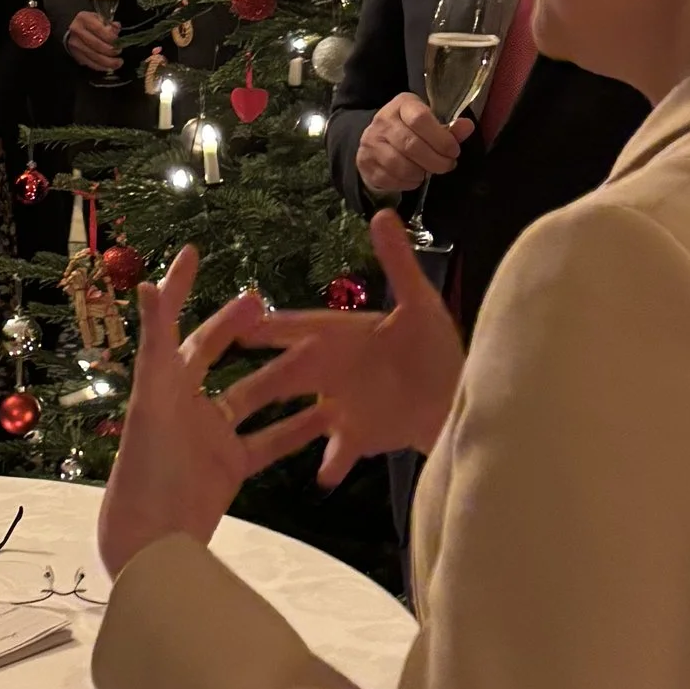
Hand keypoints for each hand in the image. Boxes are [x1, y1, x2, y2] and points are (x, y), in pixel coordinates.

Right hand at [64, 9, 122, 76]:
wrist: (75, 29)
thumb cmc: (90, 23)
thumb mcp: (99, 18)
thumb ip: (110, 24)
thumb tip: (116, 28)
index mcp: (84, 19)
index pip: (99, 29)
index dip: (110, 37)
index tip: (118, 41)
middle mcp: (77, 31)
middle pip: (97, 44)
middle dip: (111, 50)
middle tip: (119, 51)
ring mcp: (75, 44)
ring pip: (94, 56)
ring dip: (108, 61)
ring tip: (118, 63)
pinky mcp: (76, 55)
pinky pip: (90, 63)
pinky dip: (101, 67)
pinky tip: (109, 67)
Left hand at [95, 247, 328, 576]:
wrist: (152, 538)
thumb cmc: (145, 466)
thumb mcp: (153, 398)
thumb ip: (155, 341)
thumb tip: (141, 282)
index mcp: (163, 383)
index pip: (173, 323)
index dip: (180, 288)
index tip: (193, 252)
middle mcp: (185, 404)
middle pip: (218, 354)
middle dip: (242, 327)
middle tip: (269, 303)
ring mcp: (211, 435)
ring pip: (253, 395)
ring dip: (282, 376)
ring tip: (318, 352)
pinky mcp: (230, 466)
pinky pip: (269, 441)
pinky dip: (296, 427)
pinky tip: (330, 412)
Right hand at [245, 208, 465, 480]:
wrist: (460, 396)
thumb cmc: (436, 348)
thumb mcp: (419, 303)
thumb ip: (397, 262)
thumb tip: (381, 212)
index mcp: (343, 335)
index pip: (302, 328)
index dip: (274, 327)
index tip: (242, 323)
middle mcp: (334, 369)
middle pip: (292, 372)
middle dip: (264, 377)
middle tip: (229, 381)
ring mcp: (341, 405)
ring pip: (301, 413)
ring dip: (284, 423)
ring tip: (257, 434)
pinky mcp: (356, 436)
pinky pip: (336, 452)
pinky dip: (331, 462)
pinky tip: (324, 476)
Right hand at [355, 93, 469, 197]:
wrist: (377, 141)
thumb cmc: (411, 131)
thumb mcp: (430, 124)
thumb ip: (450, 128)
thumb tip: (468, 126)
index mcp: (402, 105)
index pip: (420, 118)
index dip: (441, 138)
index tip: (454, 151)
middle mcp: (382, 120)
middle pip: (411, 145)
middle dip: (435, 161)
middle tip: (447, 166)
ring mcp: (370, 142)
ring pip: (400, 165)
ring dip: (421, 174)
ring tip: (429, 172)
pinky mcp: (365, 163)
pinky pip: (390, 179)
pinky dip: (407, 183)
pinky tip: (414, 178)